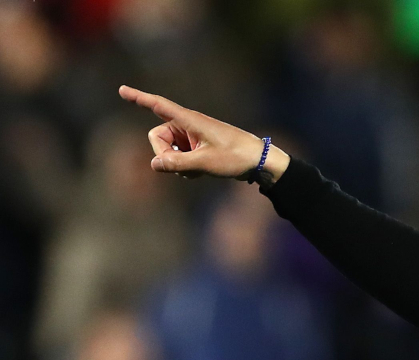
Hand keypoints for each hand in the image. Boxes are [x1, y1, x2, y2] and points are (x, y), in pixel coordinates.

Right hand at [117, 85, 289, 181]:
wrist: (259, 161)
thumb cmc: (235, 157)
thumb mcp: (205, 163)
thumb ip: (177, 164)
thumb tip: (153, 164)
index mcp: (189, 120)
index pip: (159, 106)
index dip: (139, 98)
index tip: (121, 89)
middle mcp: (187, 125)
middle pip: (157, 137)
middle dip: (163, 154)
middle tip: (184, 167)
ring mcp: (192, 136)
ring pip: (167, 150)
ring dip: (175, 163)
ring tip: (197, 171)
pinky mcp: (197, 147)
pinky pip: (179, 157)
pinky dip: (184, 166)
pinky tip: (199, 173)